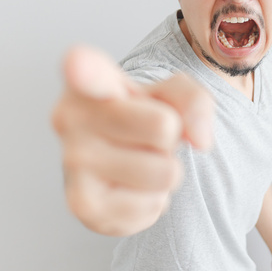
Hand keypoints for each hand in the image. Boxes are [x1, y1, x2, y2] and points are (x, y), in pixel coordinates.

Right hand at [51, 45, 212, 235]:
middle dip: (170, 137)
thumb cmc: (143, 117)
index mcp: (88, 78)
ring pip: (164, 172)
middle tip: (146, 136)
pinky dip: (154, 200)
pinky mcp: (82, 205)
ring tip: (140, 161)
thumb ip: (195, 101)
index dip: (83, 67)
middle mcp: (70, 117)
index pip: (84, 69)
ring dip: (165, 171)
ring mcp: (72, 162)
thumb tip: (200, 140)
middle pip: (163, 127)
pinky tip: (131, 187)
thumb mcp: (172, 94)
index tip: (76, 65)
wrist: (121, 160)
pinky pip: (153, 205)